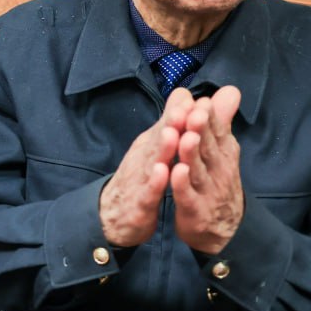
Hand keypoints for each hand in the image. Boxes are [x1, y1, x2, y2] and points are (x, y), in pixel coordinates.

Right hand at [100, 88, 192, 246]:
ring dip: (162, 149)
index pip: (166, 126)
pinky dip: (154, 182)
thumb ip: (170, 122)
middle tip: (185, 110)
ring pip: (151, 162)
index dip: (180, 113)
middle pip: (158, 139)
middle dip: (171, 124)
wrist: (113, 216)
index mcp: (150, 145)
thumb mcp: (154, 147)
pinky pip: (147, 191)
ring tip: (172, 135)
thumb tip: (185, 94)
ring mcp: (139, 179)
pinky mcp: (138, 202)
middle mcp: (143, 158)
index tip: (196, 99)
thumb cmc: (139, 178)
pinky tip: (162, 173)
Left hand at [171, 85, 243, 253]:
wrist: (222, 228)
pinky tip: (176, 172)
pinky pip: (187, 195)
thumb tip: (230, 91)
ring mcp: (207, 190)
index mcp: (222, 153)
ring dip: (191, 154)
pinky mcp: (195, 209)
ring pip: (197, 169)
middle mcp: (217, 169)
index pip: (217, 132)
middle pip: (208, 147)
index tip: (201, 101)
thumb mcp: (222, 150)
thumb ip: (221, 121)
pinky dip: (182, 184)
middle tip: (194, 112)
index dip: (209, 117)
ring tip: (185, 137)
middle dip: (201, 130)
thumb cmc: (216, 180)